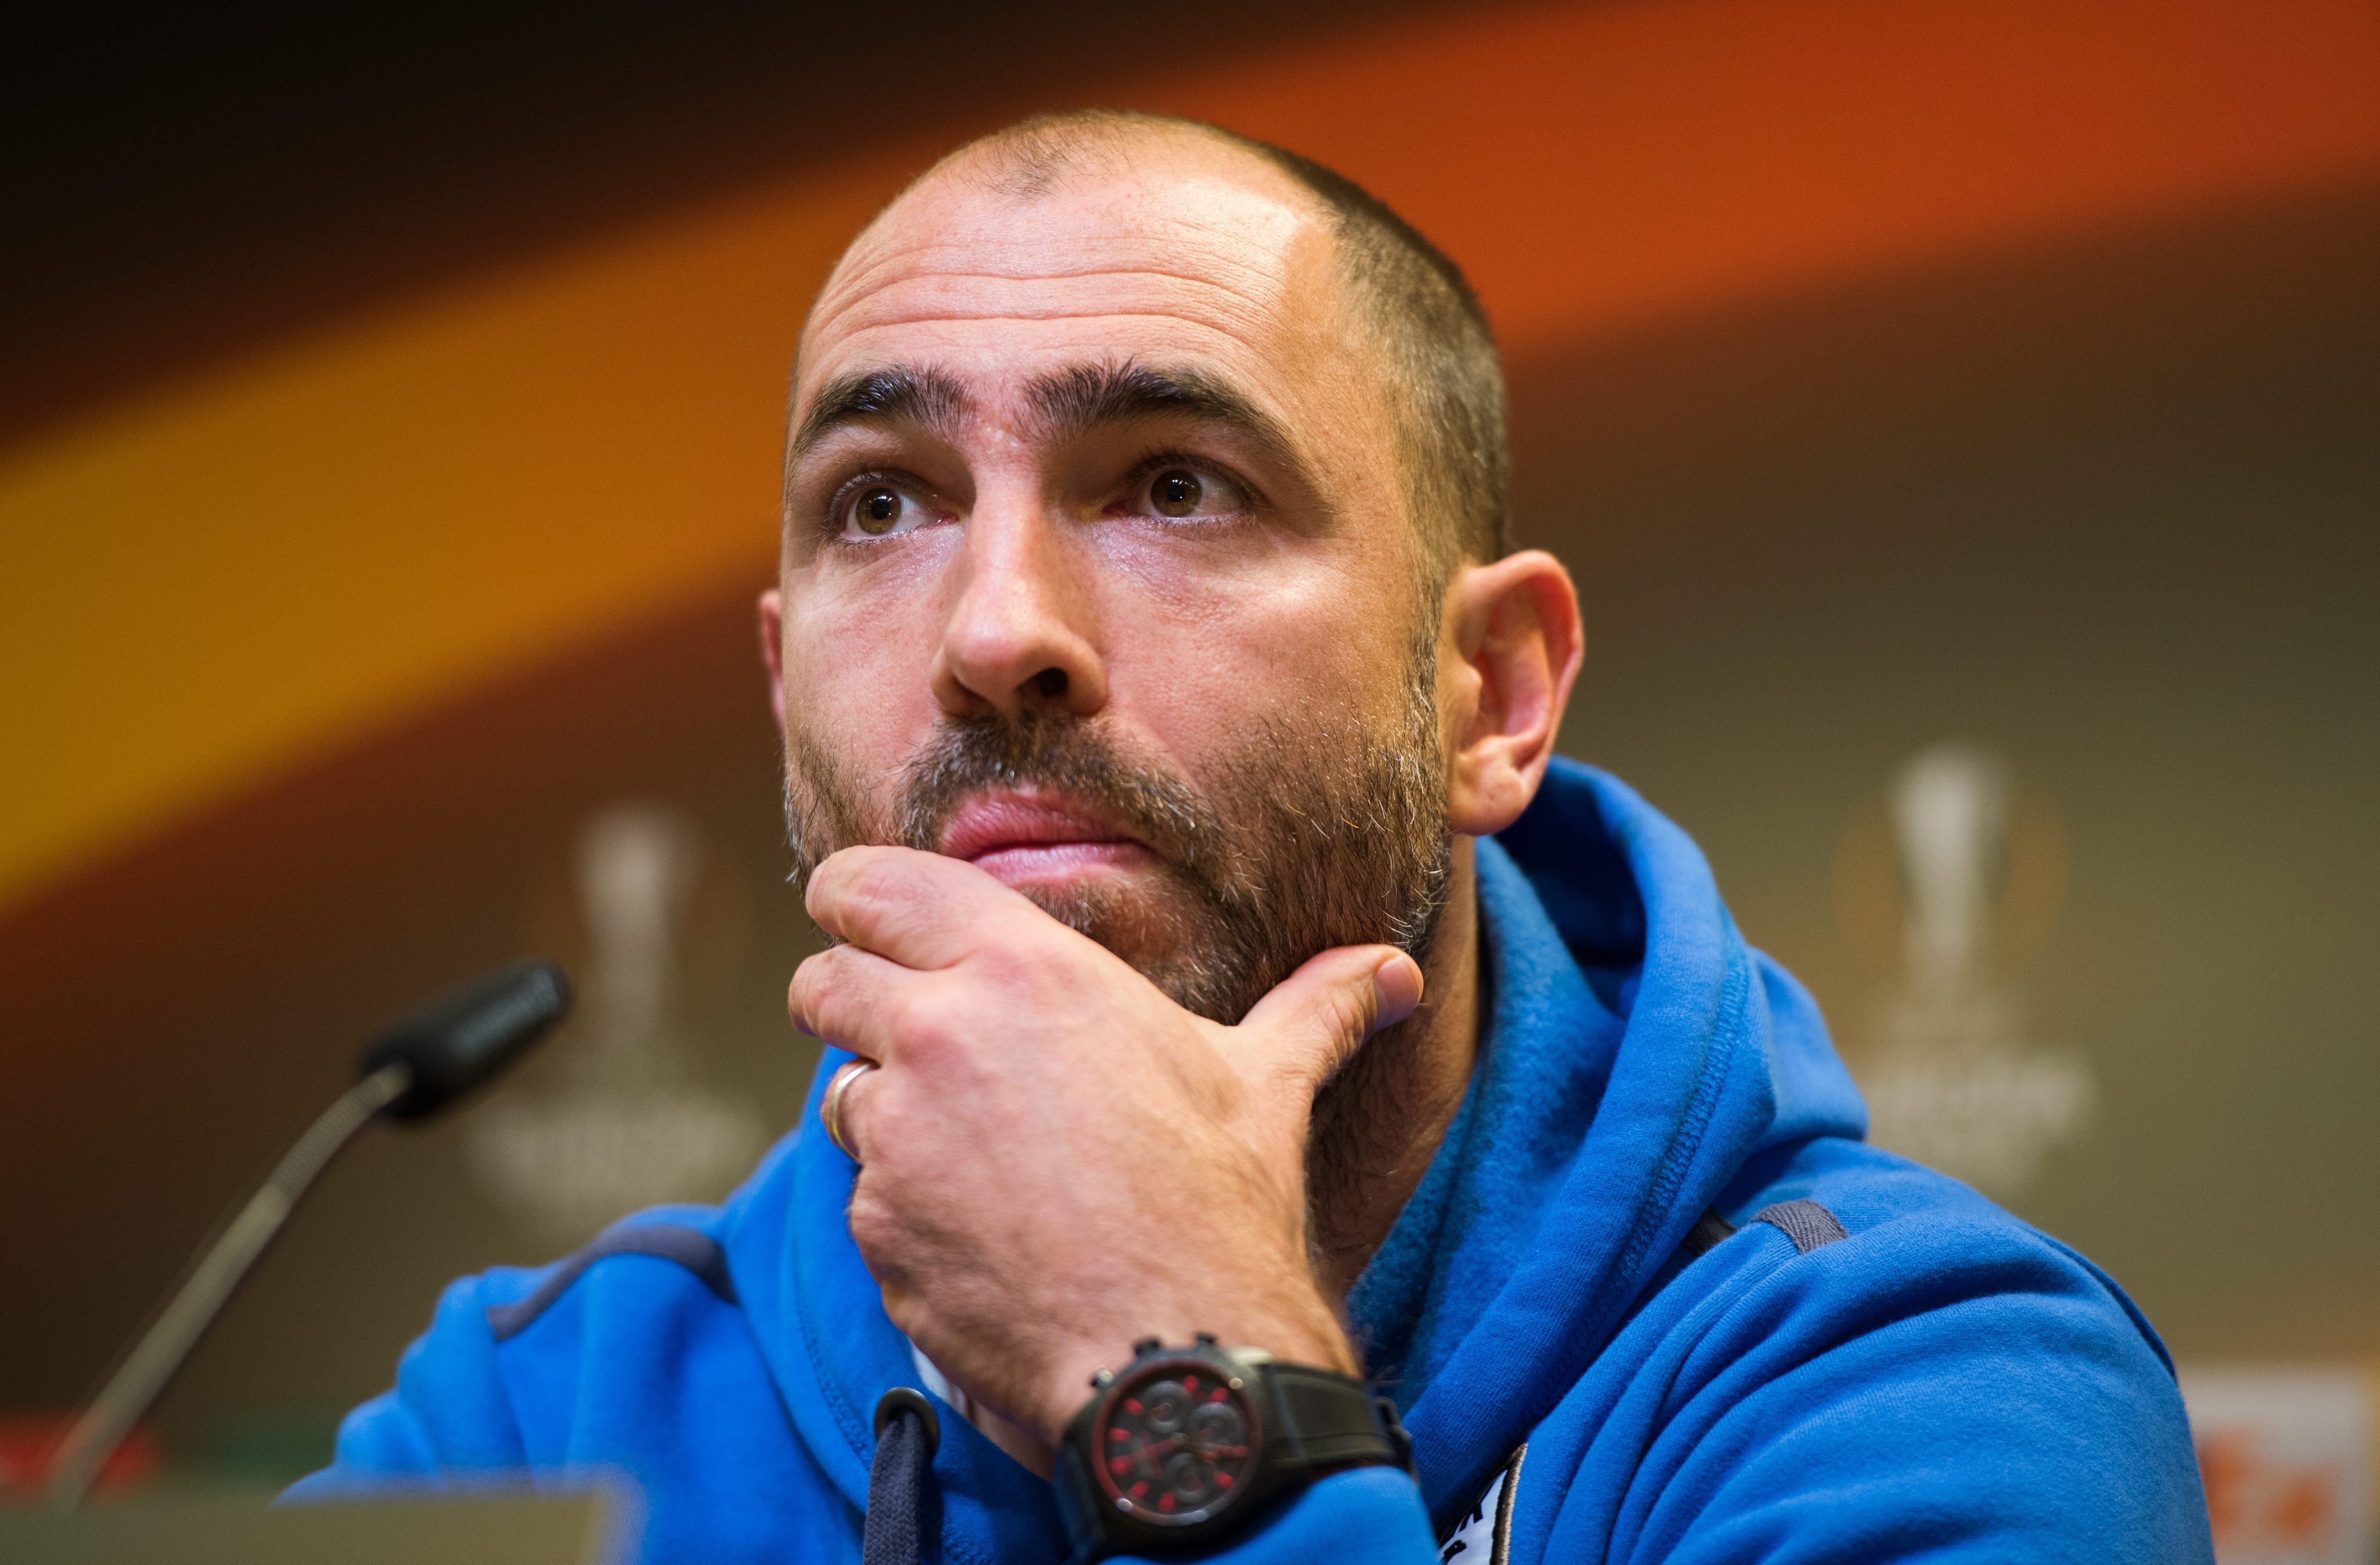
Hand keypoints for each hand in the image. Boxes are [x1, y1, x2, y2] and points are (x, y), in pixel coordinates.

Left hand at [786, 845, 1423, 1453]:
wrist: (1176, 1360)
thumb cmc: (1222, 1209)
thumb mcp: (1268, 1087)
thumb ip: (1317, 1009)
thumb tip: (1395, 973)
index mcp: (1027, 970)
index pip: (871, 887)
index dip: (852, 899)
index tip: (858, 916)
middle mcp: (941, 1034)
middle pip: (824, 980)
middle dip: (853, 1001)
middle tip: (909, 1037)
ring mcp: (895, 1135)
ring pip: (841, 1092)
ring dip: (883, 1112)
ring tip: (973, 1152)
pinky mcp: (874, 1227)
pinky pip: (861, 1193)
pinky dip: (901, 1205)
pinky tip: (980, 1231)